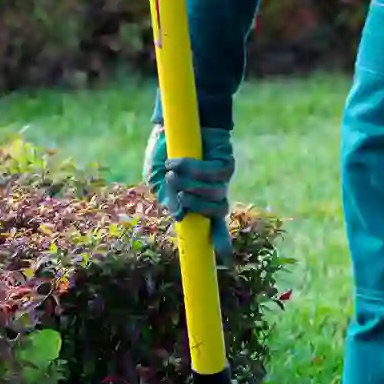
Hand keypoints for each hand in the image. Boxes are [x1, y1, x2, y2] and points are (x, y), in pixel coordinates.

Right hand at [142, 124, 234, 262]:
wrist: (172, 124)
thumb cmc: (163, 154)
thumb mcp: (156, 179)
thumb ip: (166, 198)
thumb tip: (179, 217)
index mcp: (199, 203)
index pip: (215, 227)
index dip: (222, 243)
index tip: (227, 260)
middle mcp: (214, 194)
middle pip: (217, 212)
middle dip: (196, 204)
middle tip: (177, 190)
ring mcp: (222, 179)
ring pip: (214, 193)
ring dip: (190, 183)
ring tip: (172, 170)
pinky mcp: (225, 162)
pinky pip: (212, 173)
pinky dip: (192, 168)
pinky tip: (177, 161)